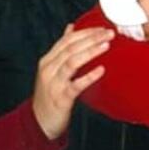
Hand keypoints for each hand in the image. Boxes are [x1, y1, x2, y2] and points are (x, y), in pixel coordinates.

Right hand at [32, 24, 111, 139]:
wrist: (39, 122)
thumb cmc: (50, 93)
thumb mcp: (52, 68)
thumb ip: (62, 49)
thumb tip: (71, 27)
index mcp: (48, 61)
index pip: (66, 40)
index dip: (85, 32)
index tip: (102, 27)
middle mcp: (48, 70)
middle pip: (70, 49)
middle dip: (91, 38)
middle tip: (109, 33)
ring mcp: (54, 84)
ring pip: (71, 63)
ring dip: (90, 52)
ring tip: (106, 45)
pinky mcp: (61, 99)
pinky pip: (76, 86)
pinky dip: (89, 77)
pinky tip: (101, 70)